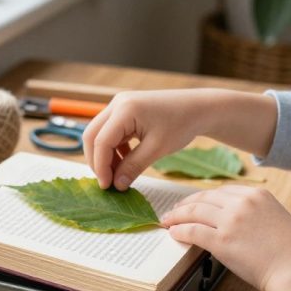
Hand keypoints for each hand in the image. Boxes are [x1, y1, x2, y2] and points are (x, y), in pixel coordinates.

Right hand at [82, 89, 277, 190]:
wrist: (197, 108)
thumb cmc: (181, 124)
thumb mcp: (157, 149)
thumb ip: (133, 167)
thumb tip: (117, 185)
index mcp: (125, 109)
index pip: (101, 141)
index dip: (100, 166)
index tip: (107, 187)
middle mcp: (117, 104)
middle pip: (92, 135)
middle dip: (97, 161)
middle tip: (108, 183)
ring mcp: (119, 105)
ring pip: (99, 134)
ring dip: (105, 156)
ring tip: (119, 175)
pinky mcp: (124, 111)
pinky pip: (110, 132)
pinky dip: (113, 149)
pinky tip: (125, 163)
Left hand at [161, 185, 290, 290]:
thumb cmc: (290, 251)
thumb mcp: (275, 217)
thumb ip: (253, 213)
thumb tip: (230, 219)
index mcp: (257, 194)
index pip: (221, 190)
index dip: (203, 197)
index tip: (193, 202)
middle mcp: (242, 203)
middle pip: (204, 198)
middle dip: (185, 204)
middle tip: (174, 211)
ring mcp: (230, 221)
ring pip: (194, 212)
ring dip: (176, 216)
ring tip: (167, 221)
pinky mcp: (222, 241)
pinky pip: (193, 231)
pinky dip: (179, 231)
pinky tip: (173, 233)